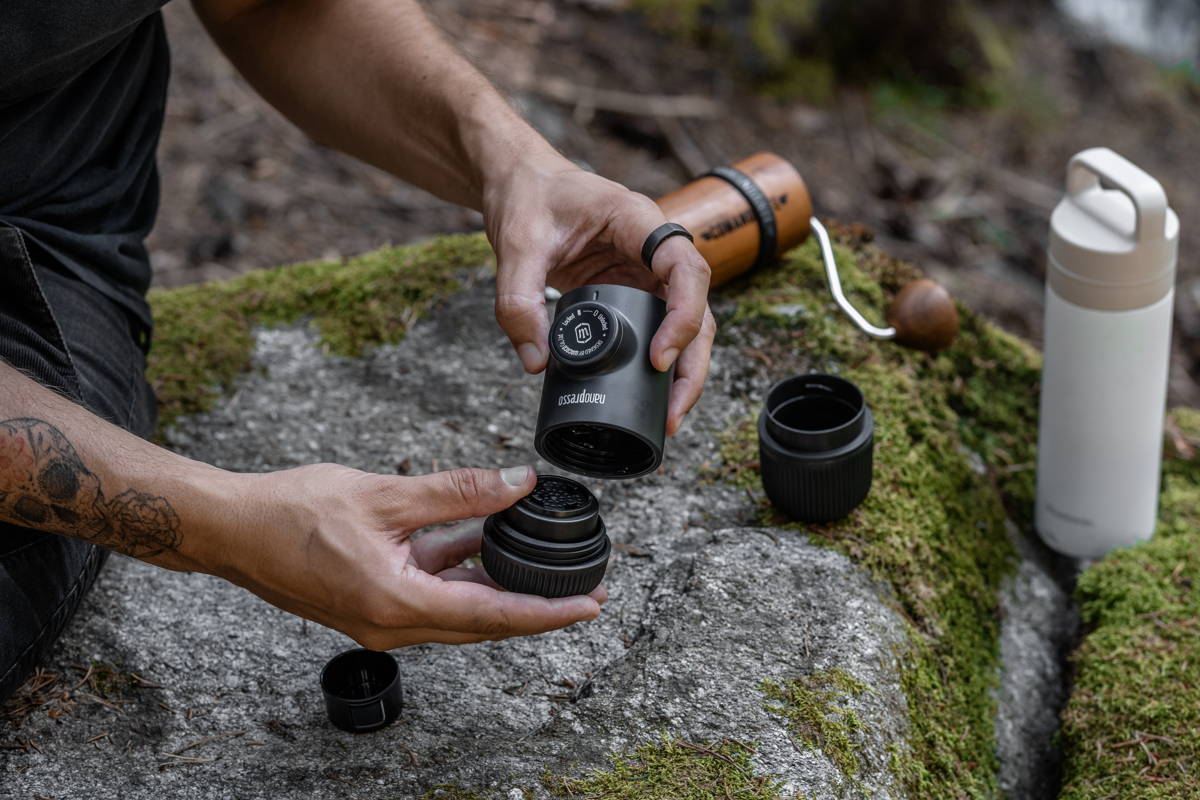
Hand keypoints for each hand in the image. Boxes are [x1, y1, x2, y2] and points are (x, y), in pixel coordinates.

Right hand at [208, 463, 603, 649]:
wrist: (231, 528)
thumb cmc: (291, 512)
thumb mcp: (385, 494)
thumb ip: (458, 491)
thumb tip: (517, 483)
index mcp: (396, 603)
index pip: (492, 614)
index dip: (546, 611)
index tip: (588, 606)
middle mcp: (391, 624)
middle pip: (483, 623)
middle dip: (536, 608)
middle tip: (585, 593)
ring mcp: (379, 618)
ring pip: (458, 610)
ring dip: (498, 590)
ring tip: (542, 566)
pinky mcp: (371, 602)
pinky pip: (430, 595)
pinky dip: (460, 574)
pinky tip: (483, 544)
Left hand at [483, 154, 715, 435]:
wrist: (519, 182)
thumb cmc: (527, 196)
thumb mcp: (516, 245)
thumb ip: (518, 301)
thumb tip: (536, 363)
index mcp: (637, 221)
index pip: (685, 268)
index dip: (683, 316)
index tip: (657, 358)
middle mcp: (654, 248)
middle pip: (697, 307)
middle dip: (691, 362)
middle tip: (672, 411)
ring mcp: (647, 271)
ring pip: (686, 324)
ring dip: (683, 371)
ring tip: (668, 417)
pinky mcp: (631, 291)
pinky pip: (657, 328)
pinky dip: (659, 364)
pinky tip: (650, 397)